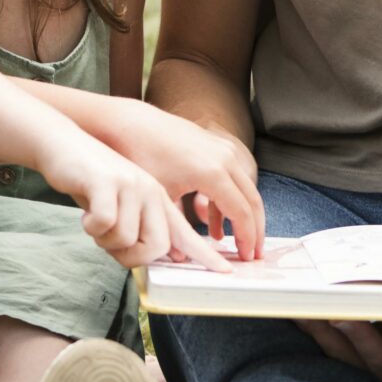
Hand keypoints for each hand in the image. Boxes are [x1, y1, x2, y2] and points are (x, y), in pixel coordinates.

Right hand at [35, 133, 228, 270]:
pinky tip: (86, 211)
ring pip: (126, 240)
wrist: (61, 142)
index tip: (226, 273)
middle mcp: (151, 192)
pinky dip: (90, 226)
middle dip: (129, 257)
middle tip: (110, 244)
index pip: (187, 234)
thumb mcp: (120, 207)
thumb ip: (140, 230)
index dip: (206, 255)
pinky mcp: (109, 181)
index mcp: (157, 200)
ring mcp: (132, 185)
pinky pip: (105, 224)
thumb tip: (161, 257)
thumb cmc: (90, 182)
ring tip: (95, 220)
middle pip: (156, 248)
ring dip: (103, 240)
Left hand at [91, 99, 264, 257]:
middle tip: (253, 254)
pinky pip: (232, 177)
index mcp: (213, 172)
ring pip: (244, 188)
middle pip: (252, 200)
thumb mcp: (160, 198)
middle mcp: (224, 157)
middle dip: (254, 230)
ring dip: (241, 216)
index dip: (246, 239)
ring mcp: (222, 148)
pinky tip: (213, 223)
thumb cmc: (139, 157)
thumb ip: (177, 229)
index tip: (246, 258)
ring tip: (232, 242)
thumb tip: (183, 258)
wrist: (127, 123)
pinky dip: (228, 201)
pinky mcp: (215, 144)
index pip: (242, 213)